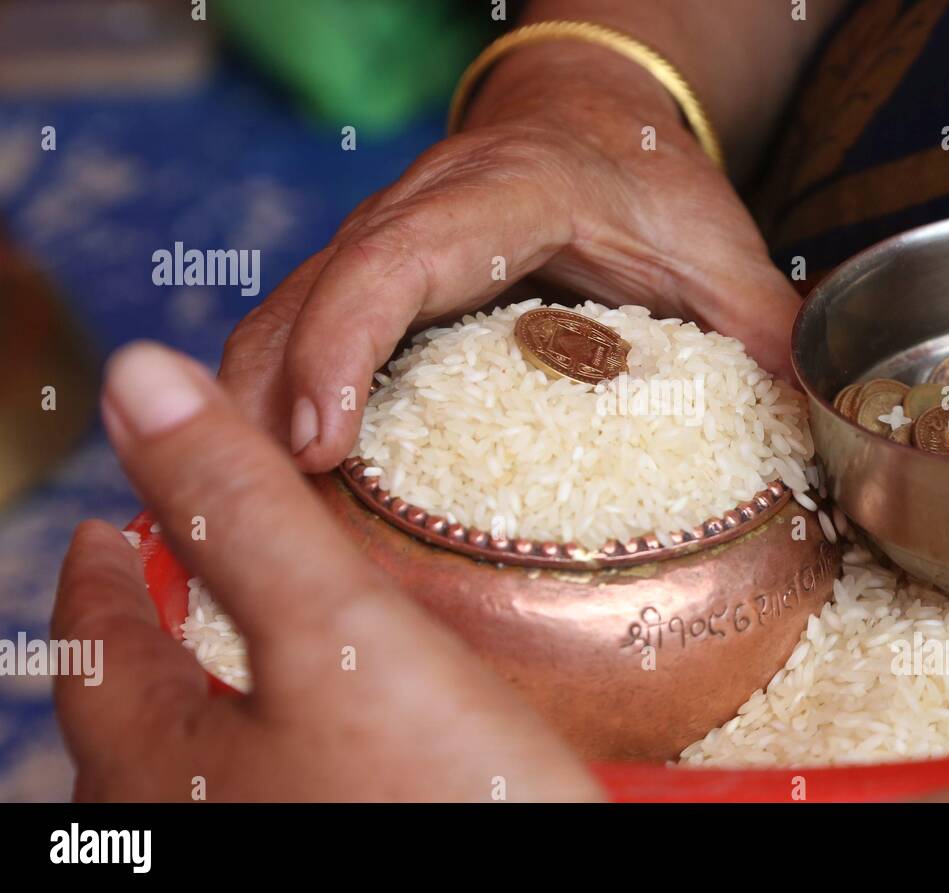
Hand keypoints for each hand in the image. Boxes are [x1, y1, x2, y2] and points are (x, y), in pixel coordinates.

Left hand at [54, 342, 601, 800]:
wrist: (533, 889)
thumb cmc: (436, 801)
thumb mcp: (336, 632)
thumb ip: (239, 508)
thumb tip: (139, 378)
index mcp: (163, 767)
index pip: (98, 651)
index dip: (99, 578)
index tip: (104, 531)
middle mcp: (188, 830)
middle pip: (130, 725)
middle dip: (141, 644)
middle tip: (163, 586)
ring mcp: (258, 847)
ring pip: (197, 778)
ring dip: (204, 707)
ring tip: (241, 663)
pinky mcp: (329, 854)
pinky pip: (268, 802)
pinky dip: (270, 755)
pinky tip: (333, 751)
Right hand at [218, 40, 801, 472]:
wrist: (594, 112)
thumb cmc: (648, 178)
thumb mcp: (717, 245)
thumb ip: (765, 328)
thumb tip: (815, 429)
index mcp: (501, 198)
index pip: (394, 264)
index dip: (344, 347)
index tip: (321, 442)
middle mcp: (417, 214)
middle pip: (307, 299)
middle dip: (267, 405)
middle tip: (264, 515)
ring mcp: (380, 241)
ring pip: (280, 316)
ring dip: (250, 411)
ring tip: (248, 515)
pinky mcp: (368, 275)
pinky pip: (295, 331)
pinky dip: (271, 399)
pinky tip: (271, 476)